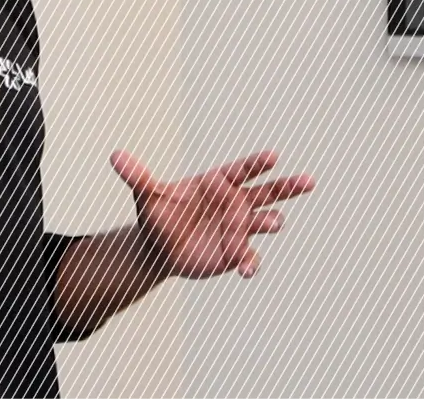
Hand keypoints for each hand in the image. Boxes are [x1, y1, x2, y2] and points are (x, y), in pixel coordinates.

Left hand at [110, 150, 314, 279]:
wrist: (159, 248)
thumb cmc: (157, 215)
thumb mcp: (146, 196)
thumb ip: (136, 176)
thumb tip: (114, 155)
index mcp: (216, 183)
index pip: (240, 170)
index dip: (256, 164)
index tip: (273, 156)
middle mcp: (233, 203)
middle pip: (265, 192)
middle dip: (286, 187)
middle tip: (309, 180)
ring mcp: (237, 228)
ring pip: (262, 222)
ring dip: (270, 222)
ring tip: (275, 222)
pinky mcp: (235, 252)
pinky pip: (249, 257)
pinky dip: (250, 262)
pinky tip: (246, 269)